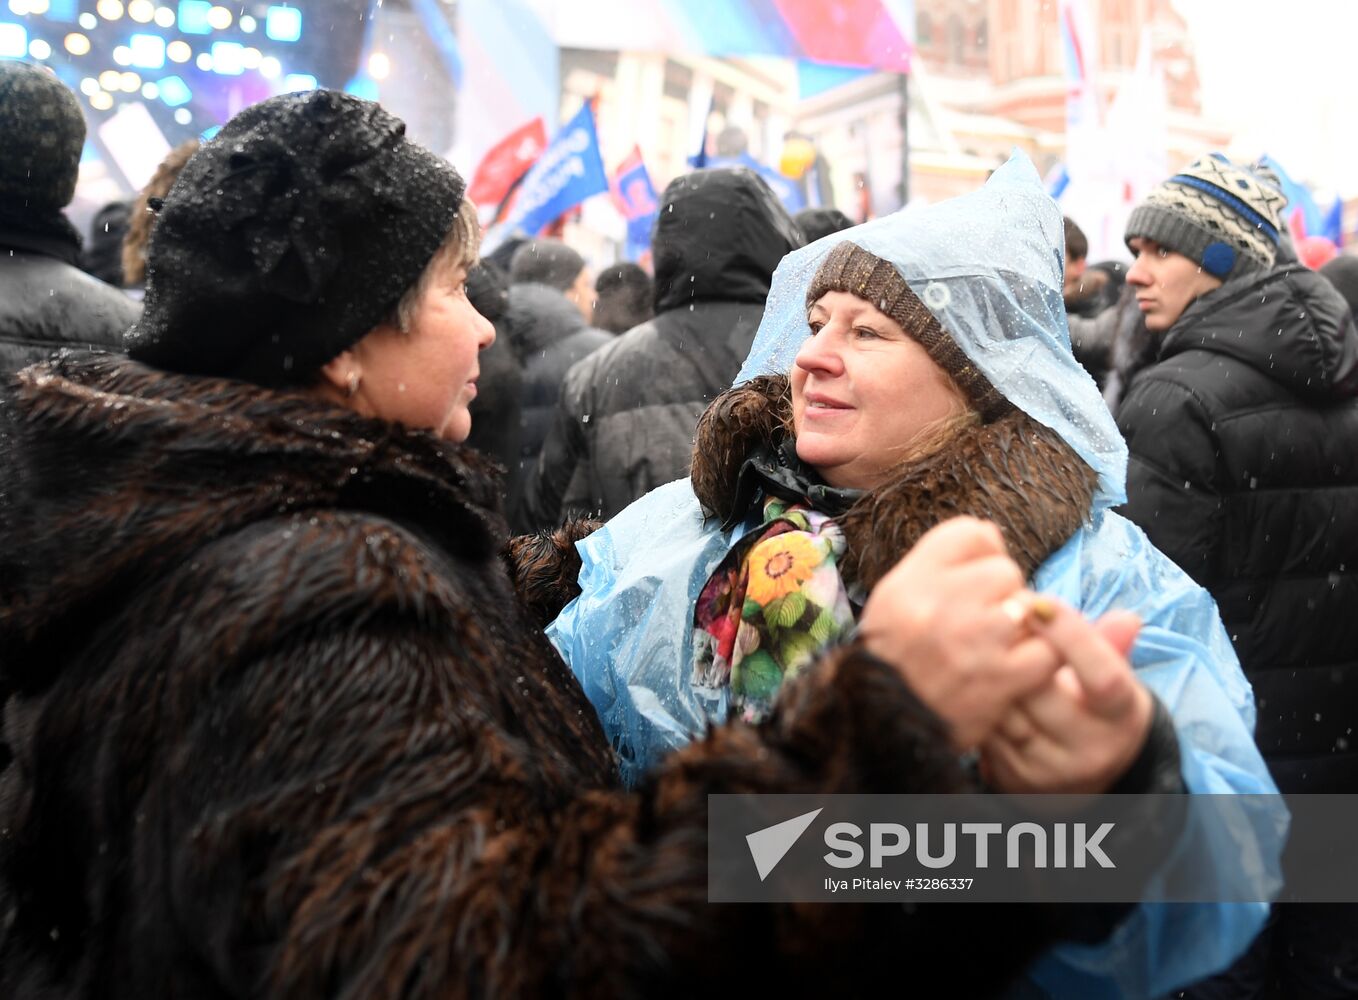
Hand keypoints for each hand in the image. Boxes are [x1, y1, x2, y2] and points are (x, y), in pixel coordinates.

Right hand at [858, 517, 1063, 749]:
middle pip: (1005, 569)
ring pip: (1029, 605)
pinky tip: (1019, 669)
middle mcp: (938, 604)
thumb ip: (938, 563)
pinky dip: (1039, 660)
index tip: (974, 581)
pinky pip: (1047, 650)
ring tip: (1000, 647)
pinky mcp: (1001, 678)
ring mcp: (973, 640)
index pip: (969, 532)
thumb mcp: (894, 599)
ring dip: (1023, 626)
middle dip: (1003, 595)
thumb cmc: (894, 658)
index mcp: (909, 580)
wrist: (885, 728)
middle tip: (986, 623)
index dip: (981, 554)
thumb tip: (993, 533)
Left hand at [981, 603, 1152, 793]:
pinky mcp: (1013, 778)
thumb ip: (1109, 645)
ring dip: (988, 671)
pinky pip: (985, 729)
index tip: (1042, 603)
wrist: (1084, 774)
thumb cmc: (1093, 706)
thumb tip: (1127, 619)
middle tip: (999, 614)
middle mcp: (1089, 750)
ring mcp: (1049, 769)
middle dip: (1015, 648)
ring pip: (1005, 709)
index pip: (1101, 677)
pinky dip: (976, 700)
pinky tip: (972, 677)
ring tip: (981, 640)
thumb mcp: (1111, 675)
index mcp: (1120, 717)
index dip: (1071, 636)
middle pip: (1040, 690)